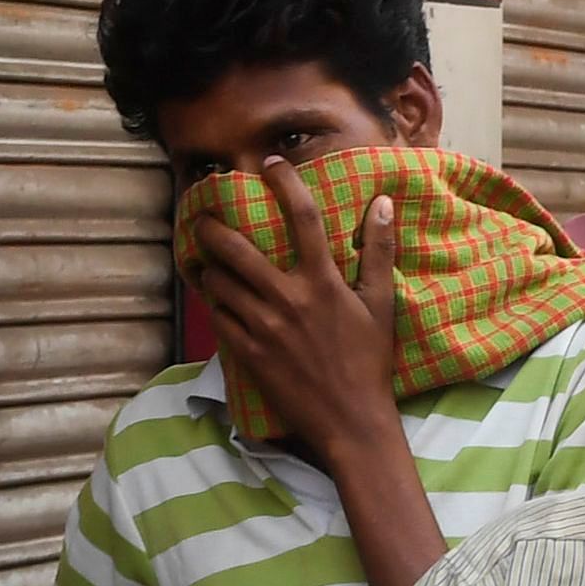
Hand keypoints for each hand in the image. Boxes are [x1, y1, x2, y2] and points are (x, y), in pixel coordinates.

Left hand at [191, 158, 402, 469]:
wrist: (350, 421)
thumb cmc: (370, 362)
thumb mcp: (382, 305)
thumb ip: (380, 252)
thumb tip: (382, 204)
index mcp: (323, 282)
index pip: (303, 218)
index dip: (284, 183)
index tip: (270, 164)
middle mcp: (288, 299)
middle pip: (236, 249)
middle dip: (212, 226)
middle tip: (202, 215)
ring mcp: (264, 328)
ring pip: (219, 283)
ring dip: (209, 266)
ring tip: (204, 258)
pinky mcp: (249, 354)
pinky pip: (219, 318)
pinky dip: (213, 302)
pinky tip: (214, 296)